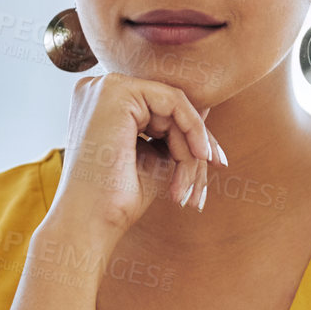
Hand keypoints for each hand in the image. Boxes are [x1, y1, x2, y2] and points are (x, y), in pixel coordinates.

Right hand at [53, 71, 229, 238]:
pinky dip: (193, 130)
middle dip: (196, 143)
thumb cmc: (120, 197)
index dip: (192, 135)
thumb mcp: (156, 156)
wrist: (92, 222)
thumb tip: (206, 108)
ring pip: (175, 107)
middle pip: (169, 107)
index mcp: (103, 104)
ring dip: (191, 148)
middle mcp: (99, 89)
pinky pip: (174, 101)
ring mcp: (104, 87)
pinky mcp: (116, 92)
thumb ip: (175, 130)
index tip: (217, 162)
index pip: (160, 110)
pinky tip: (200, 156)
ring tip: (188, 185)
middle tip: (216, 170)